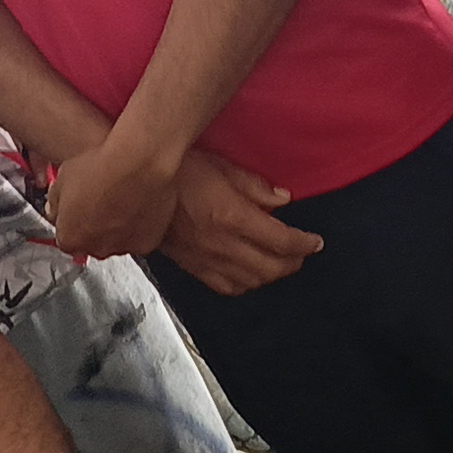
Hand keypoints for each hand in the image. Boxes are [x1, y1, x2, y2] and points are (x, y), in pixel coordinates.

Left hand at [50, 135, 186, 258]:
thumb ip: (55, 199)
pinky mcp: (146, 244)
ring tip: (121, 200)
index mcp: (70, 237)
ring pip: (115, 241)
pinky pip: (138, 238)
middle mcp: (95, 248)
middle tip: (101, 201)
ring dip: (116, 227)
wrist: (141, 164)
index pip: (66, 237)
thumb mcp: (64, 176)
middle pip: (91, 242)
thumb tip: (55, 207)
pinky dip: (138, 226)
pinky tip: (138, 205)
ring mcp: (122, 248)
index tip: (77, 209)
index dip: (71, 221)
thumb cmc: (104, 167)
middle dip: (93, 226)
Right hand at [156, 151, 321, 293]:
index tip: (315, 242)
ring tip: (281, 264)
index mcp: (233, 217)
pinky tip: (250, 276)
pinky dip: (244, 285)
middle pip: (271, 268)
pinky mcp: (192, 265)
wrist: (136, 188)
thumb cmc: (179, 170)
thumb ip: (255, 186)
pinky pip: (225, 286)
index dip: (304, 244)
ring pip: (251, 281)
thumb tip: (282, 199)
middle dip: (293, 263)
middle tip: (302, 254)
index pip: (282, 241)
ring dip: (272, 276)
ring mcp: (206, 259)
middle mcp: (222, 244)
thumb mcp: (222, 166)